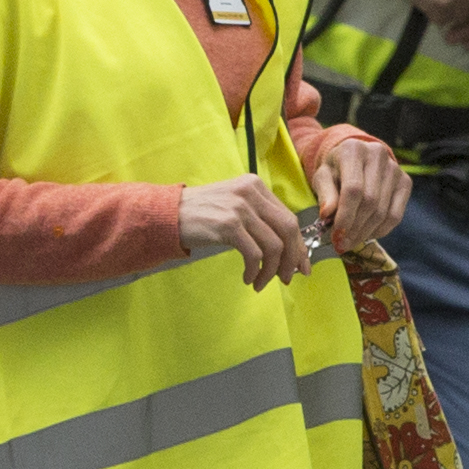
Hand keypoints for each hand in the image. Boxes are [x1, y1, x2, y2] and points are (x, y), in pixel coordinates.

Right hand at [178, 175, 299, 288]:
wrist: (167, 215)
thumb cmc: (201, 215)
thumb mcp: (234, 205)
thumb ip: (259, 218)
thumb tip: (288, 250)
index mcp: (255, 186)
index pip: (289, 218)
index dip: (299, 246)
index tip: (301, 267)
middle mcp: (250, 192)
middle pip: (288, 230)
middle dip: (292, 259)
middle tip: (287, 279)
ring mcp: (239, 208)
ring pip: (274, 246)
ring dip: (271, 271)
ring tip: (260, 283)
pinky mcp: (228, 225)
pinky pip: (255, 255)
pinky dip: (255, 271)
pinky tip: (247, 278)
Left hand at [300, 129, 411, 253]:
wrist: (355, 158)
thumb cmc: (335, 169)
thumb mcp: (322, 178)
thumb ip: (325, 195)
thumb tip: (326, 215)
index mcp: (353, 150)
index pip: (353, 189)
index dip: (345, 216)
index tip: (336, 237)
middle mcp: (378, 155)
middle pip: (370, 202)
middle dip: (354, 229)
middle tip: (341, 245)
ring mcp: (395, 168)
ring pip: (383, 211)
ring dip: (365, 233)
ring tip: (351, 242)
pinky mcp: (405, 181)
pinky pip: (396, 215)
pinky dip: (381, 230)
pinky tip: (366, 235)